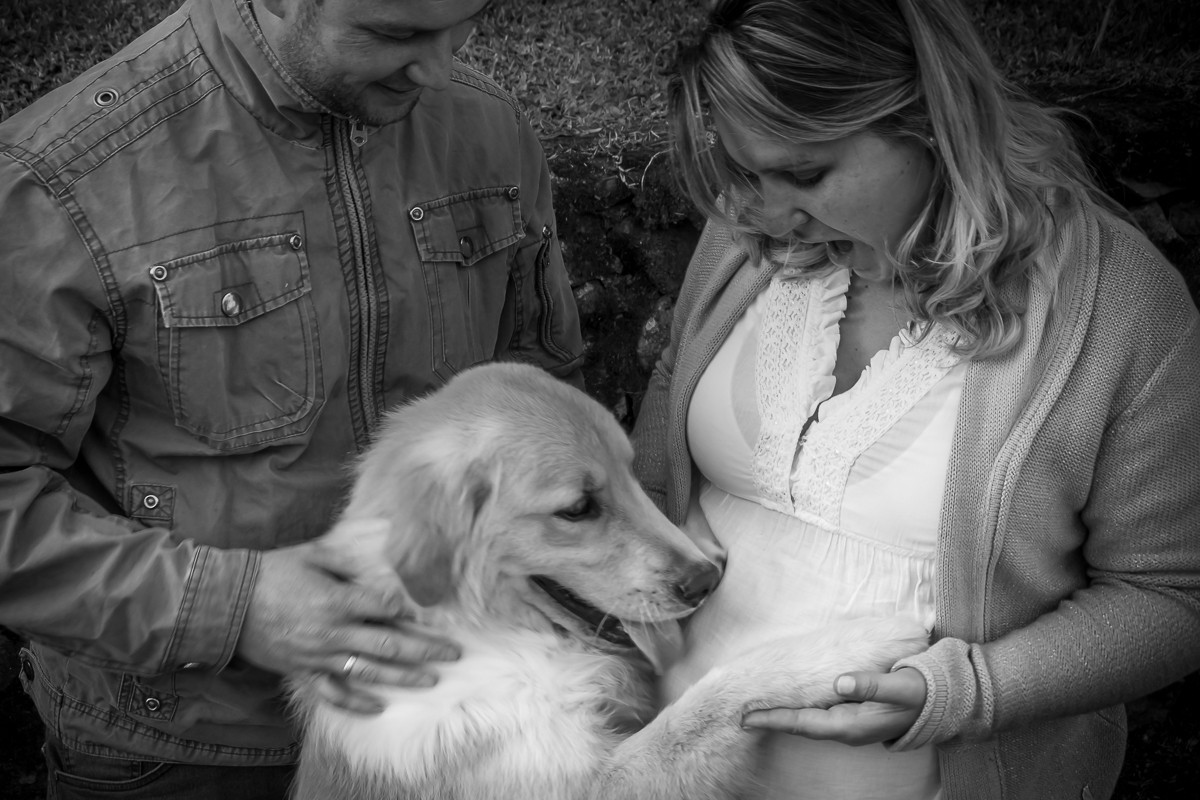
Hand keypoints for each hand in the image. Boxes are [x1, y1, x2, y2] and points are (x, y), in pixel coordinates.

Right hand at [235, 520, 459, 713]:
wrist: (228, 601)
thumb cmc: (273, 571)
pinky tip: (379, 706)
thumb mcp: (314, 553)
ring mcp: (319, 656)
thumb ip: (350, 550)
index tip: (436, 613)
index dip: (413, 610)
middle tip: (454, 652)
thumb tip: (385, 536)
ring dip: (403, 677)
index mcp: (338, 598)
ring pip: (370, 671)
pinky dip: (356, 702)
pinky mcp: (304, 671)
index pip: (386, 607)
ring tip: (432, 679)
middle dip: (425, 648)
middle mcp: (334, 631)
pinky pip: (333, 693)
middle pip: (390, 643)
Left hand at [741, 667, 926, 745]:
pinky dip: (800, 710)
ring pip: (809, 722)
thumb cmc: (922, 692)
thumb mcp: (901, 686)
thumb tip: (841, 683)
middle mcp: (847, 730)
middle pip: (800, 725)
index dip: (774, 719)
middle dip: (772, 719)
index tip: (746, 716)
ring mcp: (850, 725)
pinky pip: (819, 715)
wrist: (945, 703)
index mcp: (852, 725)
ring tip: (758, 706)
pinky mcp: (854, 716)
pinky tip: (790, 700)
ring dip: (784, 715)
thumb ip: (872, 685)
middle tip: (741, 711)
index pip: (803, 724)